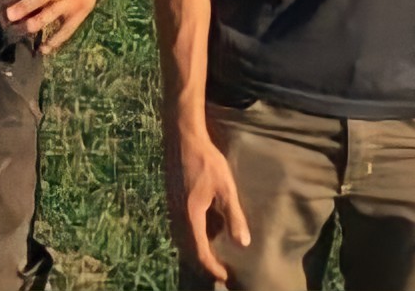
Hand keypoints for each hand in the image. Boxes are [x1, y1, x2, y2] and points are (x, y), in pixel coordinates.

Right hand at [164, 121, 249, 281]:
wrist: (184, 138)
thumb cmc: (207, 162)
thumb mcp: (226, 188)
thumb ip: (234, 216)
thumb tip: (242, 244)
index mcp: (191, 216)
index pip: (200, 251)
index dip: (212, 266)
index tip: (225, 276)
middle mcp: (178, 216)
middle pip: (188, 249)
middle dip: (203, 262)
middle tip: (219, 270)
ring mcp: (172, 208)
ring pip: (182, 239)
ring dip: (196, 250)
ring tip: (212, 256)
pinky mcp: (172, 199)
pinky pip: (180, 228)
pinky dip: (191, 237)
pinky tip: (203, 233)